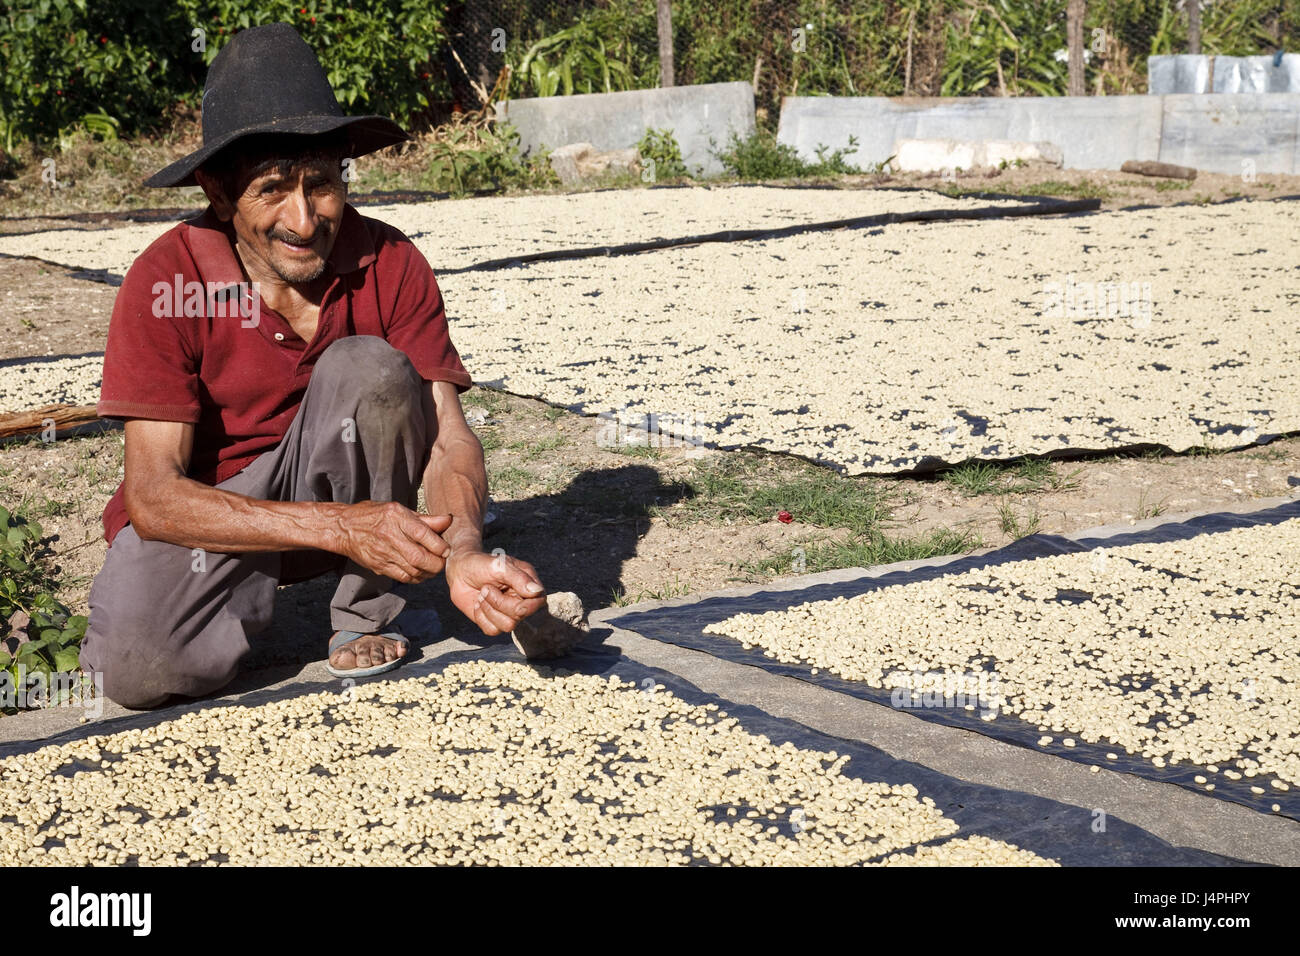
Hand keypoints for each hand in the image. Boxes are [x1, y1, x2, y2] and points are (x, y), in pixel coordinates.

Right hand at [333, 502, 451, 582]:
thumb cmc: (374, 515)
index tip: (447, 549)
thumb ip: (425, 519)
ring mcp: (383, 553)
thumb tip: (448, 520)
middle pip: (419, 557)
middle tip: (442, 561)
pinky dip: (416, 578)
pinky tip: (421, 573)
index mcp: (397, 517)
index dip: (439, 545)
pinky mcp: (378, 566)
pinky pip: (402, 577)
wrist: (344, 528)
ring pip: (413, 570)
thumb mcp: (400, 510)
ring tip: (433, 567)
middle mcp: (390, 535)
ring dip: (428, 572)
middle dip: (436, 563)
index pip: (423, 534)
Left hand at [446, 549, 545, 635]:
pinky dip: (481, 617)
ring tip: (482, 594)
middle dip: (499, 603)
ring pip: (507, 626)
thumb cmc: (480, 564)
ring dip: (489, 609)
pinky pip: (492, 630)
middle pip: (520, 616)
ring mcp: (508, 613)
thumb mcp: (499, 566)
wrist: (459, 571)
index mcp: (528, 584)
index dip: (525, 604)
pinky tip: (478, 603)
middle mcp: (521, 600)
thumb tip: (537, 591)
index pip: (538, 602)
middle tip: (486, 588)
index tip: (505, 591)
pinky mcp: (494, 622)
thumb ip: (519, 578)